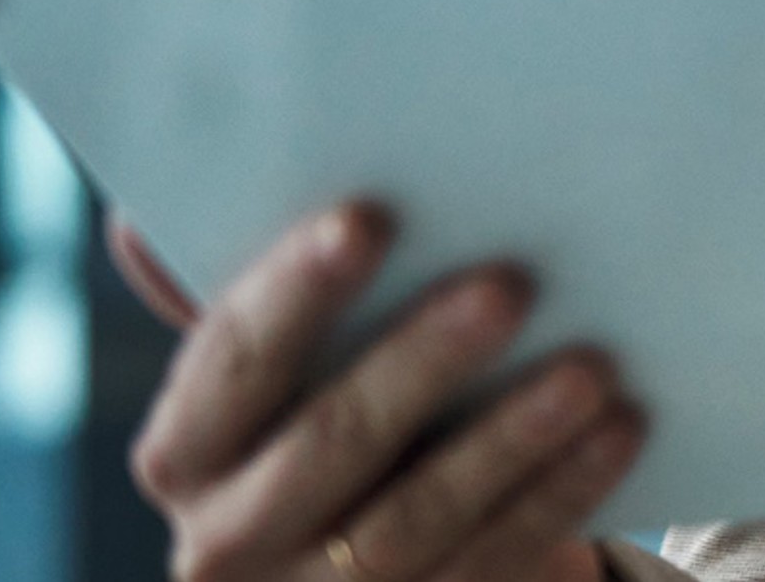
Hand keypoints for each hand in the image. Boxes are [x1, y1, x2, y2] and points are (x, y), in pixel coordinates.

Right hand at [109, 204, 646, 581]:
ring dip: (512, 438)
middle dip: (420, 361)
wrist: (372, 562)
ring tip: (593, 366)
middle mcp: (229, 537)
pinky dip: (560, 491)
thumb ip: (256, 298)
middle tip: (511, 284)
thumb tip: (146, 223)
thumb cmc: (336, 404)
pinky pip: (493, 559)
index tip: (368, 217)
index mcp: (186, 448)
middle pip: (329, 443)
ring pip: (418, 517)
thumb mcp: (288, 368)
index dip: (296, 291)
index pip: (232, 360)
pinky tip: (619, 428)